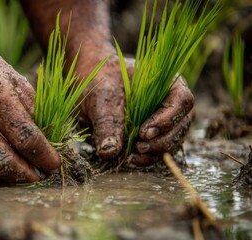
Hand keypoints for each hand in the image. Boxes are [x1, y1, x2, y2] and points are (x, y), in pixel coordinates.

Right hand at [0, 32, 59, 182]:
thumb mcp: (9, 76)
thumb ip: (30, 108)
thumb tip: (46, 142)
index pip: (25, 137)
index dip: (44, 156)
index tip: (53, 164)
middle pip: (3, 162)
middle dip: (26, 176)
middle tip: (38, 178)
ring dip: (4, 180)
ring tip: (17, 176)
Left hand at [78, 56, 193, 165]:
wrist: (95, 85)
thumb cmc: (101, 82)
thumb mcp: (100, 97)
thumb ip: (106, 122)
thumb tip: (109, 152)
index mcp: (167, 82)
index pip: (181, 100)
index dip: (167, 119)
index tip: (144, 133)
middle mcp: (172, 102)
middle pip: (181, 124)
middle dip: (162, 141)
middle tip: (138, 147)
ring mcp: (167, 120)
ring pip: (173, 141)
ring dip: (155, 153)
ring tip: (132, 156)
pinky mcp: (156, 135)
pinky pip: (159, 150)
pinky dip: (147, 158)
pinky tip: (131, 160)